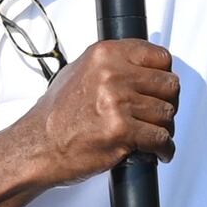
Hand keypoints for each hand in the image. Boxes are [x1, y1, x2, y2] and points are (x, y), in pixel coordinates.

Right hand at [19, 38, 180, 186]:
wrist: (38, 146)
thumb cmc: (55, 115)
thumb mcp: (79, 72)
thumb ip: (110, 65)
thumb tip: (140, 67)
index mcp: (105, 55)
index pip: (159, 56)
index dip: (165, 75)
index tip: (162, 88)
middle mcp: (112, 75)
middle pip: (169, 85)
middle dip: (168, 102)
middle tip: (158, 114)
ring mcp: (117, 102)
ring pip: (166, 113)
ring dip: (164, 128)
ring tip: (152, 134)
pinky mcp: (121, 131)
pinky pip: (161, 139)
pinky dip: (164, 149)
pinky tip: (157, 151)